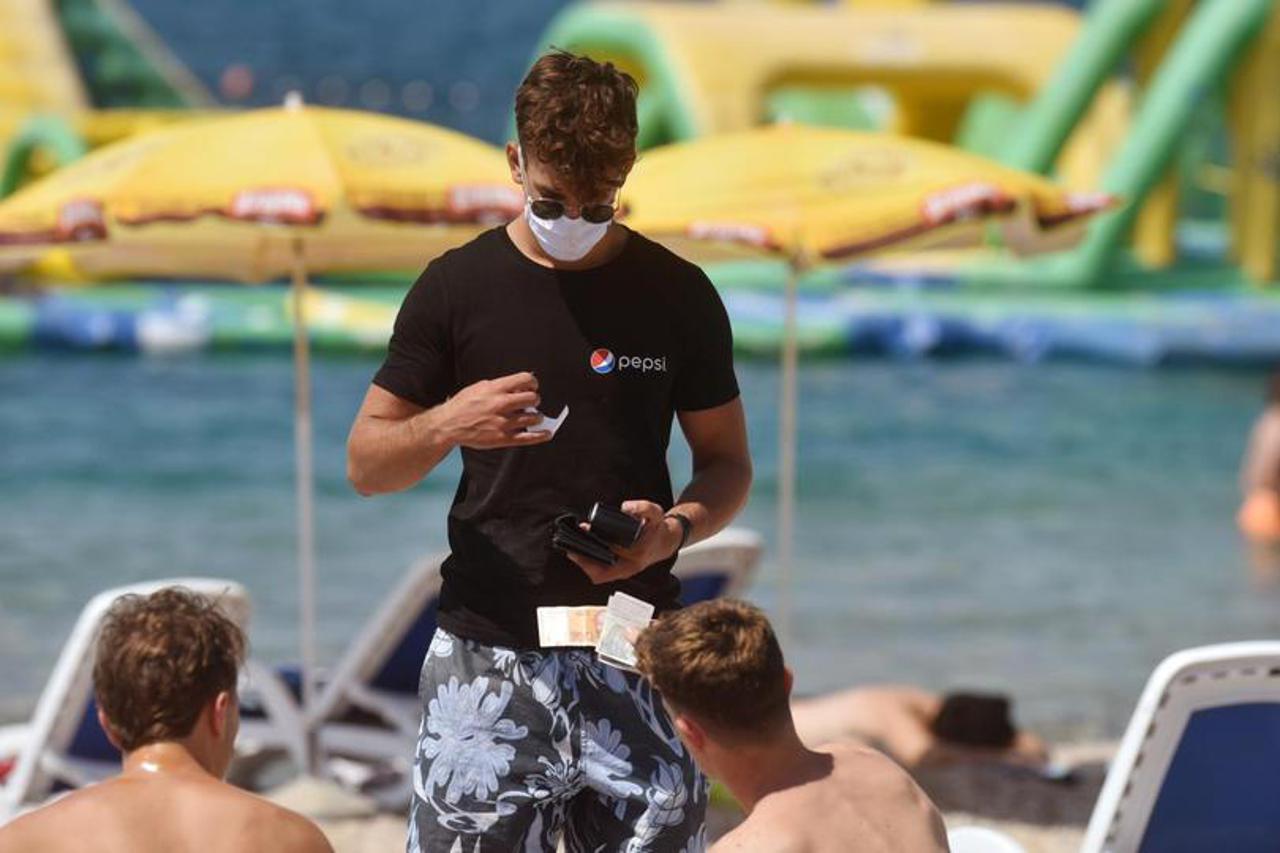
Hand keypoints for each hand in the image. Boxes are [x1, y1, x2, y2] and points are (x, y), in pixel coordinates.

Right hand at [435, 372, 552, 449]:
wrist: (449, 425)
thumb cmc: (464, 405)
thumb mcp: (480, 387)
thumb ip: (500, 385)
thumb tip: (520, 385)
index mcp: (496, 389)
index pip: (526, 379)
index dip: (533, 382)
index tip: (533, 386)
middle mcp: (501, 404)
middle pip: (533, 398)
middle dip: (535, 399)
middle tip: (531, 402)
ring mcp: (503, 423)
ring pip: (534, 417)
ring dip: (537, 416)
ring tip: (533, 417)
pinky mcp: (503, 438)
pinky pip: (528, 437)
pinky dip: (541, 436)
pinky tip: (547, 433)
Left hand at [568, 500, 682, 584]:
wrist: (665, 540)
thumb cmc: (658, 529)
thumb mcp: (655, 513)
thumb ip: (643, 508)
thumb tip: (625, 507)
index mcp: (635, 560)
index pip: (606, 570)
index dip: (589, 564)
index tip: (578, 551)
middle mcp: (627, 567)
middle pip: (597, 572)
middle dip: (582, 559)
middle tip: (571, 544)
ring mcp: (622, 567)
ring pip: (597, 571)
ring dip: (584, 558)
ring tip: (574, 542)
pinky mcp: (618, 564)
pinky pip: (601, 566)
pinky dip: (590, 557)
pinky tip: (583, 543)